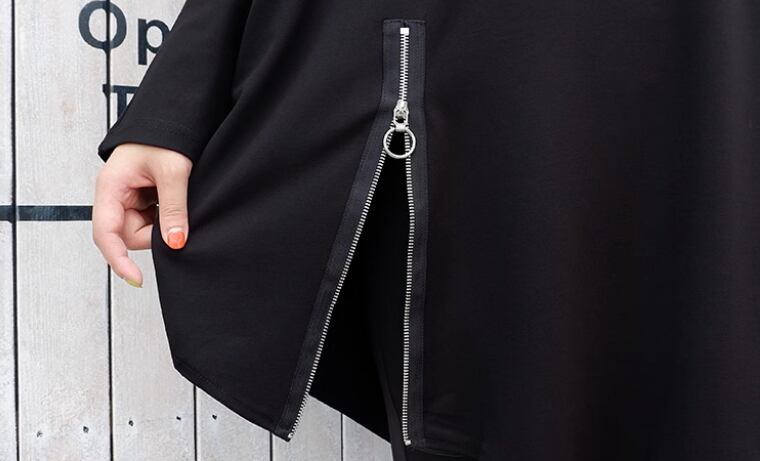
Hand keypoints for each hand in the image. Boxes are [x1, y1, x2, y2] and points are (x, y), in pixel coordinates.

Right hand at [92, 143, 192, 287]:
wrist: (174, 114)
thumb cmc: (167, 135)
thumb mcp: (174, 171)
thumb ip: (174, 208)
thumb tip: (176, 243)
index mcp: (111, 186)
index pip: (106, 234)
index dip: (119, 260)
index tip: (138, 280)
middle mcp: (115, 194)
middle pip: (129, 235)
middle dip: (155, 232)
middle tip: (177, 207)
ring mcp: (128, 197)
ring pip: (143, 230)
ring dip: (163, 222)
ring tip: (178, 194)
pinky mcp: (142, 197)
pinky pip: (153, 219)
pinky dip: (167, 216)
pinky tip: (176, 197)